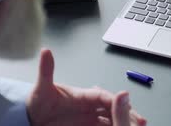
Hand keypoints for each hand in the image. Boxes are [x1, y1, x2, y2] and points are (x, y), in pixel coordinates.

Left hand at [27, 49, 146, 125]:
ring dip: (123, 122)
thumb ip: (46, 71)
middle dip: (127, 113)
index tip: (125, 103)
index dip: (116, 100)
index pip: (104, 96)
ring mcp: (90, 118)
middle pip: (113, 108)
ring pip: (112, 119)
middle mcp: (90, 106)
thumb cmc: (37, 103)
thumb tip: (45, 50)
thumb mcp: (41, 89)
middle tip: (139, 121)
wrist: (31, 120)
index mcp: (83, 95)